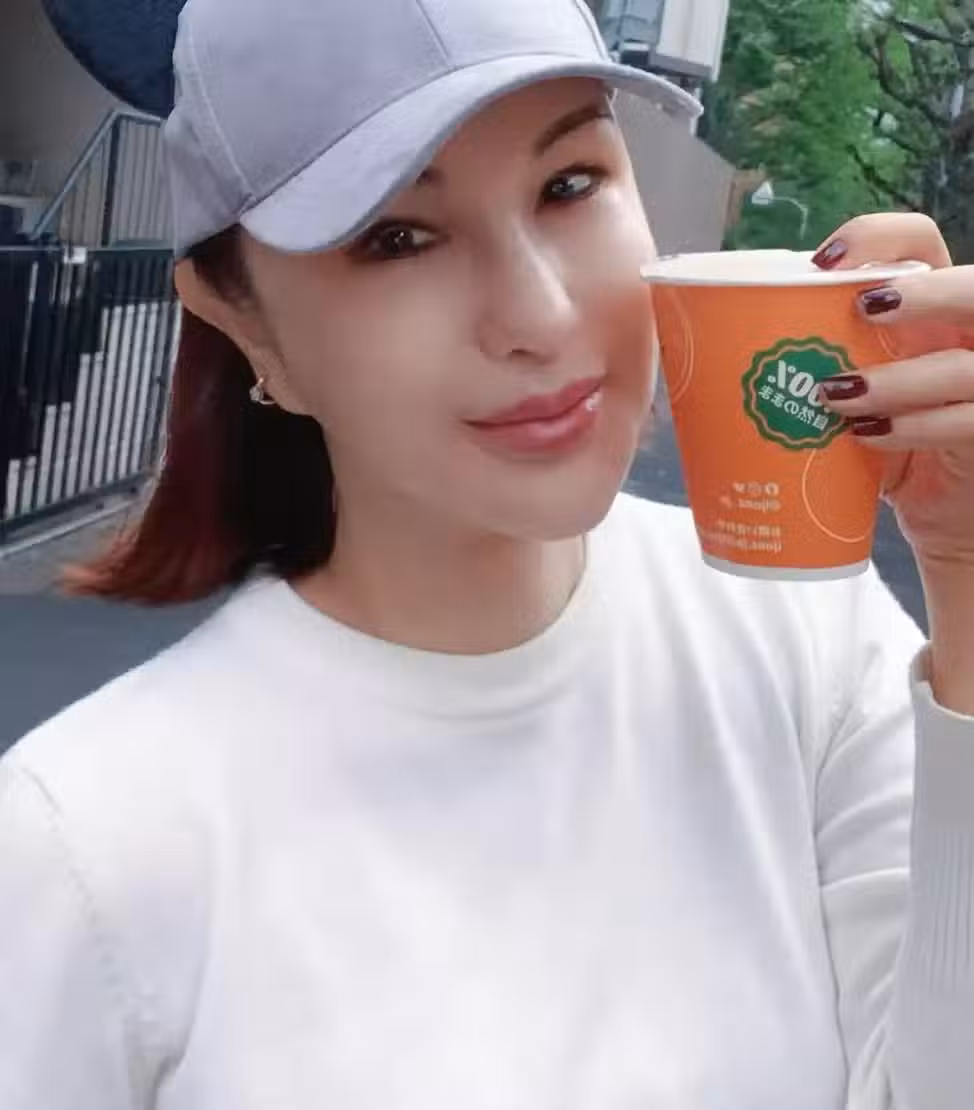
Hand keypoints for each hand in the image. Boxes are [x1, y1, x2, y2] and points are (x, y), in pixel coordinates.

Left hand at [813, 213, 973, 572]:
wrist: (938, 511)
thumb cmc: (884, 442)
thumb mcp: (849, 394)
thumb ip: (811, 366)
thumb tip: (705, 358)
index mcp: (929, 310)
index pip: (921, 243)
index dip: (880, 237)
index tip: (822, 260)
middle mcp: (968, 336)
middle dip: (923, 293)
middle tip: (863, 310)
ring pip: (965, 364)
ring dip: (899, 378)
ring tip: (840, 396)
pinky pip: (967, 419)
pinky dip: (912, 428)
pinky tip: (867, 439)